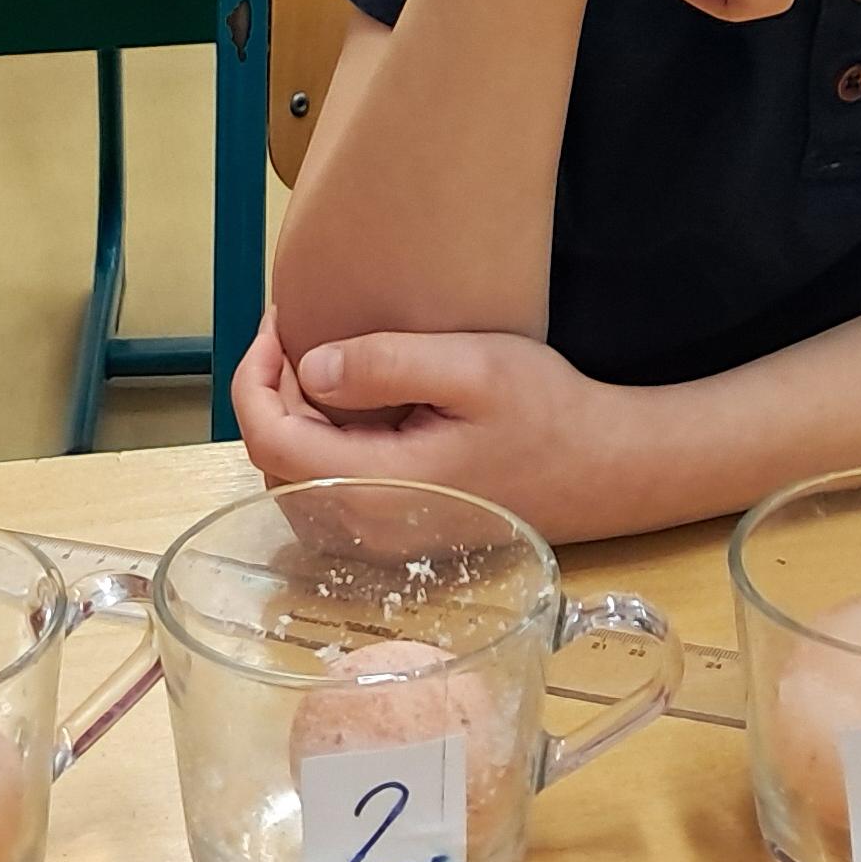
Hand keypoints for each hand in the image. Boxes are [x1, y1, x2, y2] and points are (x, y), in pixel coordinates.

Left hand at [235, 324, 647, 543]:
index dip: (254, 378)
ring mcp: (383, 538)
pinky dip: (318, 445)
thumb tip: (311, 369)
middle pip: (273, 463)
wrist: (606, 469)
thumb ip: (387, 365)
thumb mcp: (471, 366)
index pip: (270, 439)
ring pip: (295, 481)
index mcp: (378, 486)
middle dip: (269, 395)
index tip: (278, 324)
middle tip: (297, 335)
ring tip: (319, 364)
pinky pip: (328, 492)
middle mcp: (369, 526)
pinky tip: (349, 406)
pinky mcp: (399, 532)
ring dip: (291, 421)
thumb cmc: (547, 412)